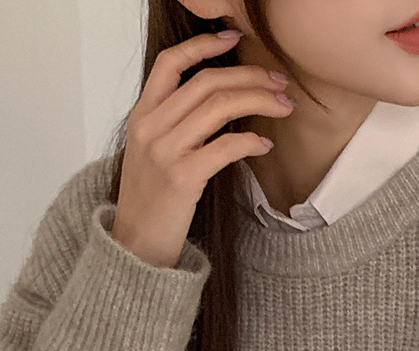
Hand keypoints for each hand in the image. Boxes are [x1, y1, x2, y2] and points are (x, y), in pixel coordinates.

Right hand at [111, 29, 293, 266]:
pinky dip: (251, 141)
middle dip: (251, 76)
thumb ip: (173, 125)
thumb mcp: (151, 155)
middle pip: (207, 82)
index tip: (233, 38)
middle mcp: (150, 128)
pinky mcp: (182, 178)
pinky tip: (264, 144)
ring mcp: (165, 152)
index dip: (203, 45)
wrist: (135, 246)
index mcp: (141, 117)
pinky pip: (226, 146)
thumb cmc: (150, 203)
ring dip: (260, 101)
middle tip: (279, 82)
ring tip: (284, 107)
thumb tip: (219, 104)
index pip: (170, 63)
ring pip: (220, 107)